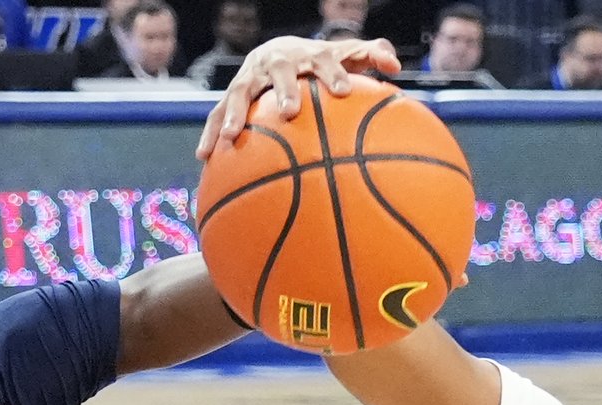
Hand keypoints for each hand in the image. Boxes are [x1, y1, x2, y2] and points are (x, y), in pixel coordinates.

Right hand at [196, 37, 401, 159]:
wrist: (277, 50)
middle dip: (283, 91)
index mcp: (309, 55)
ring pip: (240, 93)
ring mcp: (252, 77)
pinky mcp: (233, 94)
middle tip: (290, 111)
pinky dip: (211, 132)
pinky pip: (218, 113)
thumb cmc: (320, 62)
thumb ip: (373, 56)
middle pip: (280, 74)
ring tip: (232, 137)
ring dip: (235, 115)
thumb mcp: (347, 57)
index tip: (345, 91)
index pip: (324, 59)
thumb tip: (397, 66)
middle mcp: (278, 64)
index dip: (333, 73)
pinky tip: (204, 157)